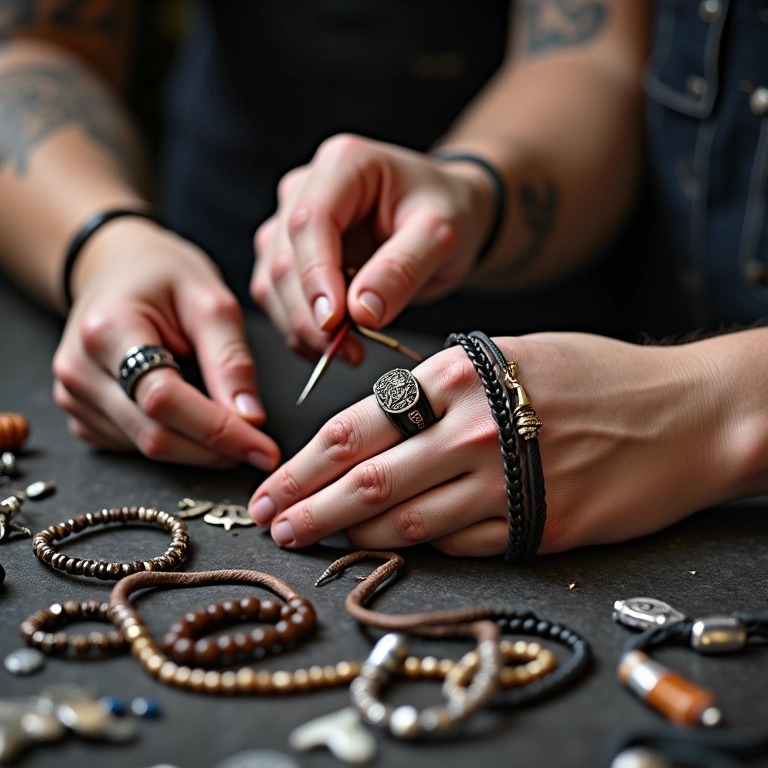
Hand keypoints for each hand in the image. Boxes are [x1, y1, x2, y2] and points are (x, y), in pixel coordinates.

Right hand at [53, 218, 280, 468]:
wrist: (116, 268)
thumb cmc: (164, 276)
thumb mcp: (210, 300)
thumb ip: (230, 359)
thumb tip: (249, 418)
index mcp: (107, 330)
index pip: (164, 399)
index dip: (219, 431)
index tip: (263, 448)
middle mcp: (80, 369)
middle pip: (154, 434)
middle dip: (215, 449)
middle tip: (260, 448)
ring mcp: (73, 396)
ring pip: (146, 448)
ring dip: (198, 449)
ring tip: (230, 423)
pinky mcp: (81, 415)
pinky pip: (134, 447)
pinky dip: (175, 442)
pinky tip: (194, 419)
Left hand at [248, 332, 737, 554]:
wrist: (682, 412)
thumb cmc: (591, 375)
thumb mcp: (506, 357)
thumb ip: (439, 390)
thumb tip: (379, 426)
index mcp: (457, 379)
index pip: (354, 430)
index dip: (303, 466)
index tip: (271, 489)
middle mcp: (473, 432)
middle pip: (367, 483)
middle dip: (308, 508)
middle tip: (272, 527)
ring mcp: (507, 484)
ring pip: (406, 523)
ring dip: (353, 535)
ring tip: (315, 541)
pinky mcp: (538, 526)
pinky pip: (460, 544)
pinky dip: (420, 546)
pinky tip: (392, 547)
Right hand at [251, 133, 492, 360]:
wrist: (442, 217)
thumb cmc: (447, 212)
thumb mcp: (442, 235)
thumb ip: (403, 269)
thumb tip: (362, 312)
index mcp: (343, 165)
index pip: (310, 221)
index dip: (315, 276)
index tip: (334, 322)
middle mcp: (305, 188)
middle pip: (284, 258)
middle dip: (310, 315)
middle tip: (349, 352)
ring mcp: (291, 223)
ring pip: (272, 284)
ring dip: (302, 328)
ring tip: (349, 353)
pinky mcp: (290, 256)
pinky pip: (279, 299)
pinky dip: (301, 330)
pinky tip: (333, 347)